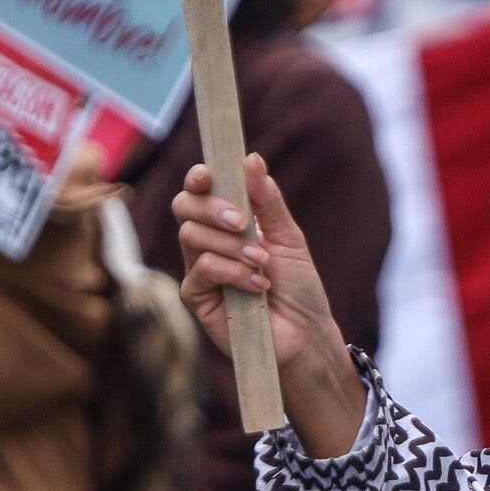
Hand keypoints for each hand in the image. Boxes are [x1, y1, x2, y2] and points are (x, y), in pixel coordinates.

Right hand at [172, 153, 366, 450]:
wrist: (304, 332)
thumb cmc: (298, 286)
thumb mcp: (288, 237)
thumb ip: (267, 201)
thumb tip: (251, 158)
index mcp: (228, 221)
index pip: (200, 190)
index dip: (199, 178)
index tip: (208, 174)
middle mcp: (208, 241)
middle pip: (185, 207)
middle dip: (213, 208)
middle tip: (244, 222)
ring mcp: (199, 269)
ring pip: (192, 236)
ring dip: (232, 246)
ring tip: (262, 263)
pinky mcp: (196, 296)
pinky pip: (201, 268)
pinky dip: (232, 271)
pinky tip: (257, 284)